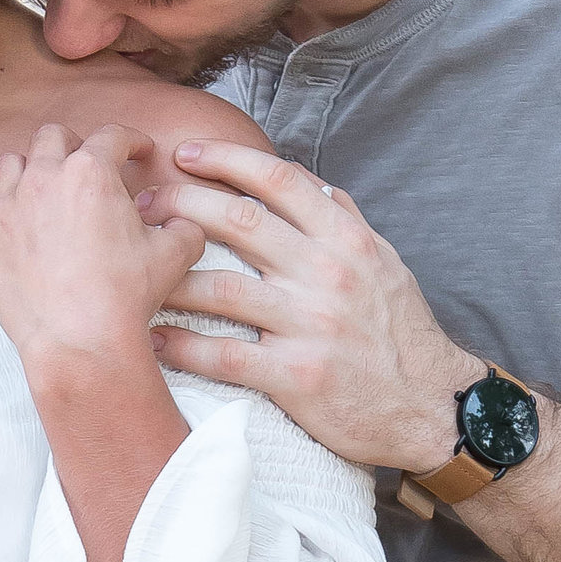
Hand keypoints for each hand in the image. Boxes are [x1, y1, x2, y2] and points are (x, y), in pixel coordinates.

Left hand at [0, 121, 202, 390]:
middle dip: (73, 146)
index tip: (137, 151)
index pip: (113, 137)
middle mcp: (44, 179)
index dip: (131, 141)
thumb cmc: (126, 298)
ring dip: (27, 169)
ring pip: (9, 164)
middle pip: (53, 137)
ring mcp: (8, 208)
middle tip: (85, 167)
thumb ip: (184, 226)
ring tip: (41, 189)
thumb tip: (181, 222)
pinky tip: (5, 221)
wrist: (80, 343)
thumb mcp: (175, 255)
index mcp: (91, 172)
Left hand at [151, 138, 477, 472]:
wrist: (432, 406)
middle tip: (140, 208)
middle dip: (178, 207)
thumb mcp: (384, 264)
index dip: (223, 159)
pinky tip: (153, 340)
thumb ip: (343, 223)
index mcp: (345, 238)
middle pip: (237, 222)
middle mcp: (326, 273)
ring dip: (167, 278)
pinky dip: (183, 347)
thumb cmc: (402, 335)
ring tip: (129, 274)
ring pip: (220, 288)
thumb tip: (311, 186)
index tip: (183, 154)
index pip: (276, 180)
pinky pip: (225, 356)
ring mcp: (311, 325)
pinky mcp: (297, 376)